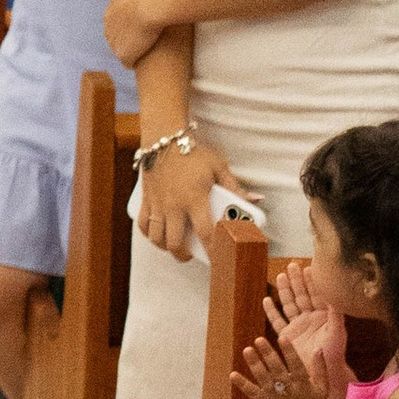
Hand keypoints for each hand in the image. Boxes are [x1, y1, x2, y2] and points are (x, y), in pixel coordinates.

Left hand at [96, 0, 171, 67]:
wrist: (154, 2)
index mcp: (109, 15)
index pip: (117, 24)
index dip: (131, 24)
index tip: (143, 22)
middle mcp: (108, 30)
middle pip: (118, 38)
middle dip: (130, 38)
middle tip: (148, 34)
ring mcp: (115, 44)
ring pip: (123, 51)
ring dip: (133, 50)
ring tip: (148, 45)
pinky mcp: (124, 56)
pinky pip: (129, 62)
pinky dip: (136, 60)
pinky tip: (146, 55)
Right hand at [136, 134, 244, 260]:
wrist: (163, 137)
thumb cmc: (193, 152)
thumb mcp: (218, 167)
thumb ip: (235, 188)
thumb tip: (255, 200)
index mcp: (195, 198)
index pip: (206, 233)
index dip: (213, 251)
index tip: (219, 261)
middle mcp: (174, 205)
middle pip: (175, 242)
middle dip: (184, 255)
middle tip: (192, 255)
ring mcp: (158, 203)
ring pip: (157, 237)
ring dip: (166, 247)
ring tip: (175, 246)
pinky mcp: (146, 199)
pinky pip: (143, 224)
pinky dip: (149, 234)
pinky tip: (157, 234)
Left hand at [231, 316, 331, 398]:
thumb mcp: (322, 387)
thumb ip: (320, 368)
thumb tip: (318, 348)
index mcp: (303, 385)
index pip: (296, 366)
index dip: (289, 352)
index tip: (282, 338)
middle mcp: (288, 390)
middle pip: (277, 371)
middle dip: (268, 355)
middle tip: (259, 339)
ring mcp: (274, 397)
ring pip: (263, 379)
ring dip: (255, 365)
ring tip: (247, 350)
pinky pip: (252, 393)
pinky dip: (242, 384)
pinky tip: (233, 374)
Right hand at [263, 268, 344, 381]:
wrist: (323, 372)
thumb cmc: (334, 354)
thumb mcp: (337, 333)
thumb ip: (335, 315)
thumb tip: (336, 296)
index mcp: (323, 316)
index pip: (317, 295)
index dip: (312, 282)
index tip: (308, 268)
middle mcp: (310, 319)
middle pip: (302, 295)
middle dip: (297, 280)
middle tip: (292, 265)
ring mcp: (298, 326)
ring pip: (289, 304)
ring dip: (285, 290)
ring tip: (280, 276)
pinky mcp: (287, 336)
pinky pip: (278, 321)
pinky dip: (272, 311)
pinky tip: (267, 300)